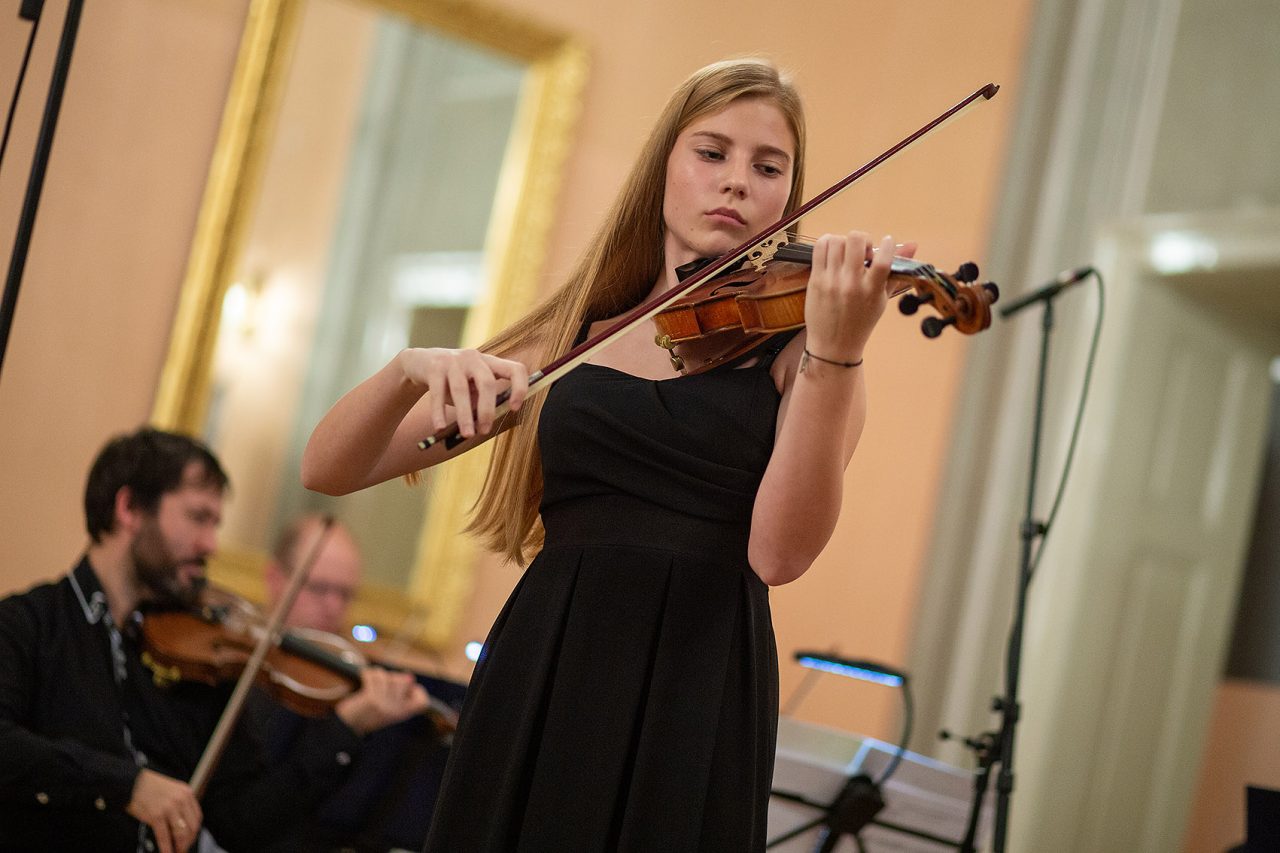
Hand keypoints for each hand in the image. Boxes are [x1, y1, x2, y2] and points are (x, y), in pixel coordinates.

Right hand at [125, 768, 201, 852]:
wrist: (131, 782)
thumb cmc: (149, 786)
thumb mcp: (172, 790)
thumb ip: (179, 804)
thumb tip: (182, 824)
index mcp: (186, 793)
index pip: (197, 817)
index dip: (194, 832)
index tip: (190, 839)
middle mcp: (181, 800)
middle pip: (191, 827)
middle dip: (188, 842)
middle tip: (183, 849)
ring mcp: (169, 808)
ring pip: (181, 833)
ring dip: (179, 847)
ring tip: (175, 851)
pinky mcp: (156, 816)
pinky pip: (164, 837)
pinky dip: (166, 848)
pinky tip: (166, 852)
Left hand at [335, 666, 431, 734]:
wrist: (347, 726)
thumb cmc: (368, 714)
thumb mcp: (388, 708)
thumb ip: (400, 694)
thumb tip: (409, 677)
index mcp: (402, 714)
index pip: (422, 702)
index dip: (418, 691)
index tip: (409, 689)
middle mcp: (396, 710)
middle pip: (404, 680)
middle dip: (393, 677)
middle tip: (382, 685)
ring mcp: (385, 705)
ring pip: (388, 676)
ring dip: (378, 675)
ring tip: (371, 683)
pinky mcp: (372, 699)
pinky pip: (375, 676)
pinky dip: (367, 673)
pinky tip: (364, 676)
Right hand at [398, 347, 528, 438]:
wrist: (420, 363)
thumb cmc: (453, 380)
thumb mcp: (472, 388)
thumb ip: (482, 401)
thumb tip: (488, 424)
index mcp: (489, 362)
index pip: (515, 369)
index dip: (519, 388)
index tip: (514, 408)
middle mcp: (474, 358)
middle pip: (486, 383)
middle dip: (487, 410)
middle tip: (485, 430)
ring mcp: (453, 360)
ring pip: (461, 389)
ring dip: (465, 415)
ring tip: (467, 434)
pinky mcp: (433, 367)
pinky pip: (437, 392)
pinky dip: (439, 412)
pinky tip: (440, 427)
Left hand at [802, 233, 916, 363]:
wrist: (833, 345)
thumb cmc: (861, 323)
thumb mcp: (882, 299)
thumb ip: (895, 271)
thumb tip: (913, 245)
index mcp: (871, 291)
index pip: (882, 260)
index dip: (888, 244)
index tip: (888, 242)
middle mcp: (851, 284)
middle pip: (856, 240)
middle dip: (863, 239)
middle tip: (863, 251)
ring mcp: (831, 281)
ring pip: (836, 241)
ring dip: (845, 241)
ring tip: (847, 254)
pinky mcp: (816, 280)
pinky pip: (820, 248)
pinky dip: (828, 242)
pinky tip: (834, 252)